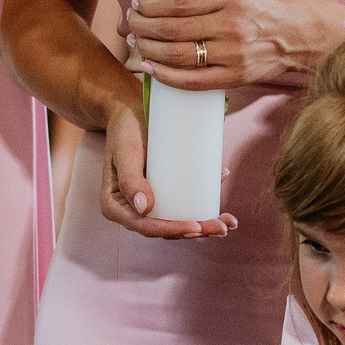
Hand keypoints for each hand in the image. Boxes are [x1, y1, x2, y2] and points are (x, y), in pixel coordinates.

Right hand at [94, 101, 235, 240]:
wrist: (130, 113)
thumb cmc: (124, 129)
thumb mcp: (125, 151)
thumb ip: (130, 179)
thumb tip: (144, 209)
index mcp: (115, 206)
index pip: (145, 226)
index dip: (172, 230)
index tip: (196, 227)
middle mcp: (131, 209)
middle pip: (165, 228)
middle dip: (196, 231)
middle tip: (222, 227)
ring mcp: (148, 202)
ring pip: (176, 221)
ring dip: (204, 225)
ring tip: (228, 222)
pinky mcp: (162, 193)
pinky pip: (182, 204)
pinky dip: (203, 203)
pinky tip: (221, 188)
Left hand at [126, 0, 329, 92]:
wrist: (307, 35)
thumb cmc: (277, 3)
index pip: (179, 2)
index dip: (151, 4)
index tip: (138, 3)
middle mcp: (231, 25)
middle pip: (172, 29)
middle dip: (142, 26)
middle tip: (130, 22)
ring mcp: (233, 54)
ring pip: (177, 55)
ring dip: (148, 50)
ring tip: (135, 43)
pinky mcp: (236, 77)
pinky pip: (192, 81)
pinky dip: (166, 77)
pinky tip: (150, 69)